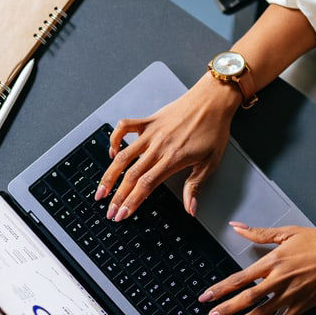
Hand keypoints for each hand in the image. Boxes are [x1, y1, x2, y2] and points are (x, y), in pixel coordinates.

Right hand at [94, 73, 239, 220]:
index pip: (146, 185)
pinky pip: (124, 127)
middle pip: (131, 175)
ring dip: (109, 175)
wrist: (213, 100)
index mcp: (174, 159)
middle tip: (109, 211)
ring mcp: (151, 132)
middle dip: (117, 196)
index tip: (122, 214)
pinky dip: (114, 138)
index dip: (131, 202)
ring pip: (123, 156)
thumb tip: (190, 209)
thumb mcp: (210, 162)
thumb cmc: (214, 129)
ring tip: (101, 190)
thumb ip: (195, 186)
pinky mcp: (149, 120)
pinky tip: (111, 152)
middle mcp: (159, 146)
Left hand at [200, 223, 315, 314]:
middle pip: (245, 299)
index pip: (239, 279)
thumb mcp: (286, 232)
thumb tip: (237, 227)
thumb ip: (258, 233)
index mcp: (272, 262)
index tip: (206, 297)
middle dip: (224, 311)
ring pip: (260, 314)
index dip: (220, 290)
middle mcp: (278, 281)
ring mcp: (290, 296)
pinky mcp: (302, 306)